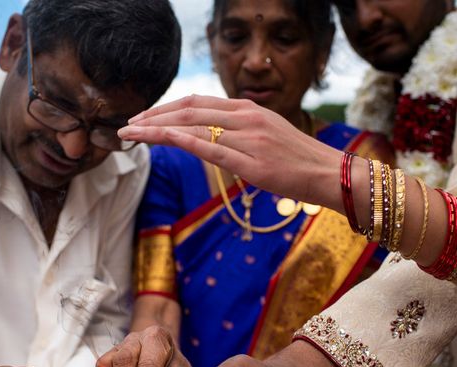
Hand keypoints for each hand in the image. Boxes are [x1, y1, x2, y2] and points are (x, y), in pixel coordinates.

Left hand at [118, 95, 342, 208]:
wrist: (329, 174)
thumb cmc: (297, 159)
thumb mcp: (265, 135)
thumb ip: (237, 130)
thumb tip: (209, 135)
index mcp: (247, 109)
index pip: (196, 102)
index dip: (166, 108)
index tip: (144, 117)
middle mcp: (244, 117)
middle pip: (187, 109)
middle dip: (153, 116)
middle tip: (128, 125)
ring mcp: (246, 137)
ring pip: (191, 126)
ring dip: (155, 128)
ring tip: (130, 134)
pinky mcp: (249, 162)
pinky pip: (206, 147)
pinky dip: (177, 140)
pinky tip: (157, 138)